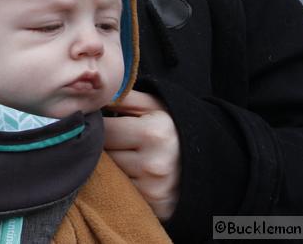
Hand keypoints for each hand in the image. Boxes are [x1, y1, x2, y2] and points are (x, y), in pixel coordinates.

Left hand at [103, 90, 180, 220]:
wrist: (207, 162)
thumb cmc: (174, 128)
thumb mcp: (155, 105)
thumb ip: (125, 97)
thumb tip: (95, 97)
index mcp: (153, 133)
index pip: (104, 129)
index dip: (99, 124)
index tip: (100, 122)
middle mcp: (152, 164)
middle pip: (103, 154)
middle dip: (102, 145)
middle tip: (112, 140)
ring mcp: (152, 189)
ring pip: (109, 174)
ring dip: (109, 165)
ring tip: (123, 155)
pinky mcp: (151, 206)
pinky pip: (120, 191)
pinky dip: (120, 182)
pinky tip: (130, 173)